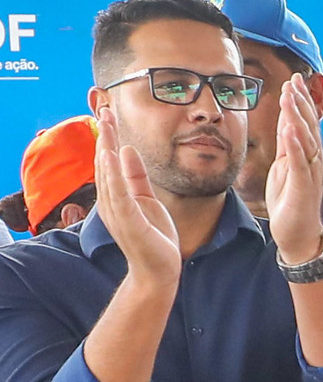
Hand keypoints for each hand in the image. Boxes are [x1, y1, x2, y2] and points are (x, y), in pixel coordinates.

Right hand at [93, 109, 180, 289]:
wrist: (159, 270)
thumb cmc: (153, 236)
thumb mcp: (147, 199)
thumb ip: (136, 177)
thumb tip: (127, 149)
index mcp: (116, 196)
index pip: (109, 161)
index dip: (108, 137)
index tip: (108, 114)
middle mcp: (110, 202)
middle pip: (105, 163)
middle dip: (105, 137)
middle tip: (104, 111)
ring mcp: (117, 212)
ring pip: (108, 175)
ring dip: (105, 149)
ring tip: (105, 127)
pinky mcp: (128, 221)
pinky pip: (119, 194)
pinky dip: (113, 174)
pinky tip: (110, 156)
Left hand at [265, 76, 322, 264]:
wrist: (298, 235)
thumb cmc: (291, 202)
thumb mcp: (284, 168)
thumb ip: (287, 146)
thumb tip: (285, 123)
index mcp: (305, 155)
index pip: (304, 123)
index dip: (300, 101)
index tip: (294, 80)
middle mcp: (312, 161)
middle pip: (308, 126)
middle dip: (301, 103)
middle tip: (294, 81)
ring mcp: (310, 173)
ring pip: (306, 140)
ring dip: (298, 117)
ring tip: (290, 97)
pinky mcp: (303, 187)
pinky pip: (300, 163)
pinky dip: (296, 145)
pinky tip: (290, 129)